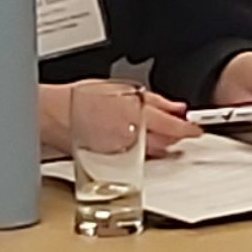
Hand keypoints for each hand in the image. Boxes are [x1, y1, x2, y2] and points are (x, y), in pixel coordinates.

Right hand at [39, 77, 191, 158]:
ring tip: (157, 137)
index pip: (173, 127)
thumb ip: (155, 100)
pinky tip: (138, 144)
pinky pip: (137, 159)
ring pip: (153, 154)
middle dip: (175, 139)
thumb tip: (178, 108)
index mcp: (137, 115)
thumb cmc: (83, 98)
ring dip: (160, 147)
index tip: (195, 130)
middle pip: (166, 144)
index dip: (188, 129)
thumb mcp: (123, 88)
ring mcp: (123, 152)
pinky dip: (143, 153)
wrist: (56, 115)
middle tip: (179, 131)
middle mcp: (132, 136)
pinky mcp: (114, 163)